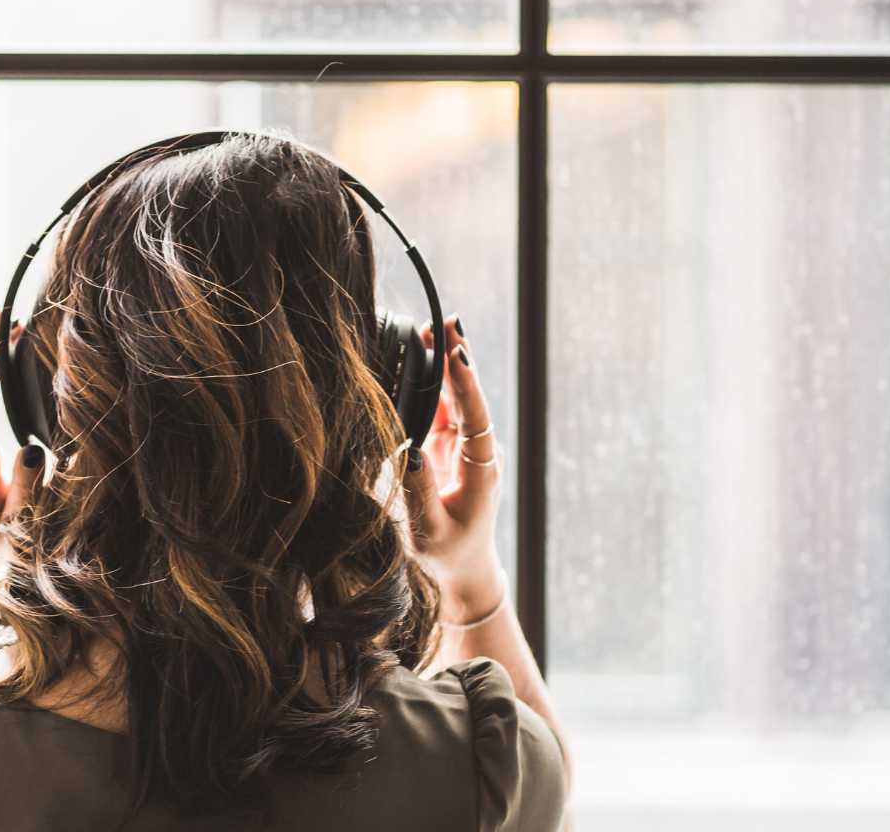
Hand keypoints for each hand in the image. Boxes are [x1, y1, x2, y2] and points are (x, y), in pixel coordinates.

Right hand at [403, 315, 505, 623]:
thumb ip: (419, 492)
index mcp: (481, 467)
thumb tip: (407, 451)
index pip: (475, 415)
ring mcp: (465, 445)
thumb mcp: (430, 530)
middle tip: (448, 321)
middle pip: (468, 396)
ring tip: (434, 328)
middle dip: (457, 358)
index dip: (466, 383)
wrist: (464, 569)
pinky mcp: (449, 446)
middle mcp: (478, 449)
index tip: (458, 353)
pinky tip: (423, 356)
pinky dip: (433, 382)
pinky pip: (442, 407)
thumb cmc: (448, 553)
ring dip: (446, 364)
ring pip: (456, 397)